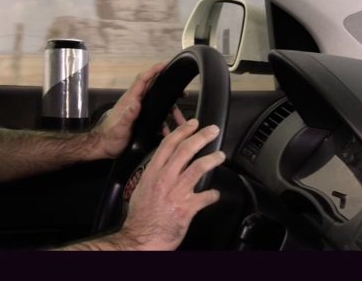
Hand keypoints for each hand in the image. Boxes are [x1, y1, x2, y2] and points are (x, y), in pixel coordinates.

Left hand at [89, 62, 185, 159]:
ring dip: (171, 112)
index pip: (143, 80)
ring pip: (159, 106)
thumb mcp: (120, 127)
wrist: (104, 147)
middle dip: (169, 90)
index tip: (166, 64)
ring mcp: (139, 111)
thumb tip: (135, 103)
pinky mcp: (141, 120)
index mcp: (130, 100)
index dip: (154, 70)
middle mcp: (135, 103)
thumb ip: (128, 115)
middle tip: (183, 93)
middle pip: (154, 90)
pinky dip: (166, 123)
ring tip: (181, 121)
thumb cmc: (109, 137)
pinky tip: (170, 132)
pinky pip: (157, 118)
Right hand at [112, 119, 224, 249]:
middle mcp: (165, 179)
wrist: (141, 239)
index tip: (193, 124)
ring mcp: (176, 193)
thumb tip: (166, 165)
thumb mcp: (143, 188)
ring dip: (212, 159)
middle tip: (212, 131)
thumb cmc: (141, 217)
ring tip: (220, 155)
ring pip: (198, 167)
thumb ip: (155, 175)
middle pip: (185, 150)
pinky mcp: (186, 208)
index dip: (183, 131)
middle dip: (201, 137)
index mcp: (153, 173)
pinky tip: (216, 194)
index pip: (168, 145)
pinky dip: (213, 194)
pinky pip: (205, 196)